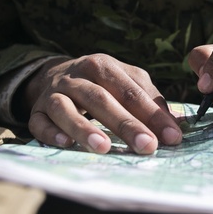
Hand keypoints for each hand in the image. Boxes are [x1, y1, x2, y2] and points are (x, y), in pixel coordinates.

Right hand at [22, 54, 183, 154]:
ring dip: (84, 128)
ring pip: (66, 108)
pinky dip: (51, 133)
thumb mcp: (126, 82)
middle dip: (126, 124)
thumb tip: (176, 126)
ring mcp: (54, 93)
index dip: (153, 115)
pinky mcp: (36, 110)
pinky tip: (65, 145)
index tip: (172, 137)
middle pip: (101, 99)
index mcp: (103, 66)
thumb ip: (150, 101)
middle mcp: (77, 77)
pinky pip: (40, 123)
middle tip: (147, 146)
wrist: (54, 75)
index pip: (131, 91)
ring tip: (103, 147)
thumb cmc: (100, 83)